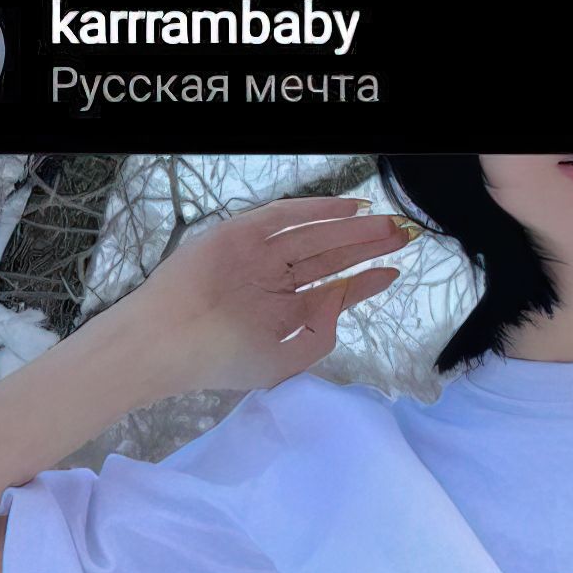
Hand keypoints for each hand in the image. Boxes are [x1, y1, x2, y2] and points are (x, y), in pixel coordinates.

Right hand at [113, 194, 421, 396]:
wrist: (170, 344)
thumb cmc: (220, 361)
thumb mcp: (281, 362)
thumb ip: (318, 337)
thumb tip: (342, 302)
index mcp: (282, 309)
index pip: (332, 289)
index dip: (364, 280)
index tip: (394, 271)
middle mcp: (274, 279)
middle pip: (329, 257)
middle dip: (365, 247)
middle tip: (402, 236)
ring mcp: (258, 255)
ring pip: (314, 236)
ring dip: (350, 228)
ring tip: (385, 223)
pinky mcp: (241, 234)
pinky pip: (285, 217)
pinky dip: (317, 211)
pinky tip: (349, 210)